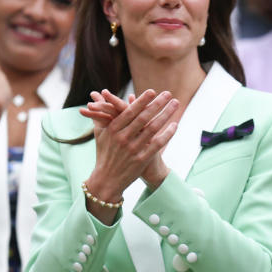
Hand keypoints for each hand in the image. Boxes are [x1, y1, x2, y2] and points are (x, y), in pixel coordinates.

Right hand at [82, 89, 178, 208]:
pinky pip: (158, 144)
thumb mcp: (100, 134)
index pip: (129, 112)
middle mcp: (122, 138)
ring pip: (152, 129)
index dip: (141, 101)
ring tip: (176, 104)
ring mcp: (133, 149)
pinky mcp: (142, 159)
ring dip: (166, 115)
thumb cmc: (104, 154)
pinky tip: (175, 125)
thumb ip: (101, 115)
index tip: (152, 91)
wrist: (107, 180)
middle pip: (143, 118)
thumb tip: (95, 97)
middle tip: (168, 93)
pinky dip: (167, 134)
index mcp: (112, 130)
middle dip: (157, 104)